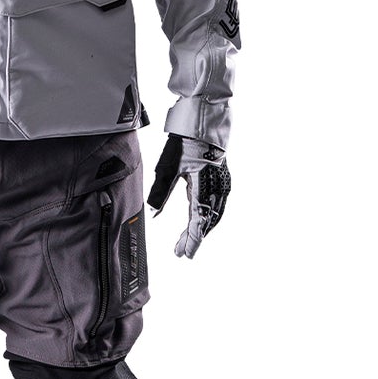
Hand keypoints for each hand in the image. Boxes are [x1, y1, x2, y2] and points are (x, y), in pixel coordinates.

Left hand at [146, 134, 230, 258]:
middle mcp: (216, 190)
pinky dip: (209, 217)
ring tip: (188, 240)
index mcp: (203, 189)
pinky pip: (218, 205)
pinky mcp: (223, 180)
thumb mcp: (168, 168)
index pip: (198, 222)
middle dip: (194, 238)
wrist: (203, 123)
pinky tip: (202, 219)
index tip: (184, 254)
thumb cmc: (185, 143)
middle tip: (181, 251)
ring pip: (214, 215)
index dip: (191, 241)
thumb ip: (161, 192)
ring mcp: (222, 185)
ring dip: (202, 229)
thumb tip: (154, 213)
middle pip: (207, 222)